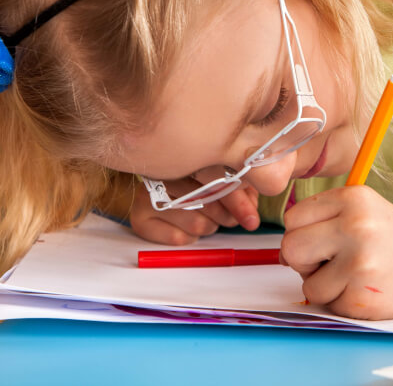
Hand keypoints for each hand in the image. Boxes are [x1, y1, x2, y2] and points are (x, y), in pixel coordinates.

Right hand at [129, 179, 259, 244]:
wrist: (159, 186)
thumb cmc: (199, 180)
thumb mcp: (226, 177)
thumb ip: (241, 190)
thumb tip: (251, 211)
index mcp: (186, 155)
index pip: (216, 178)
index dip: (237, 200)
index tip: (252, 218)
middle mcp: (163, 171)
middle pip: (207, 203)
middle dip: (226, 216)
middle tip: (231, 218)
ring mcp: (148, 194)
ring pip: (196, 223)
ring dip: (209, 226)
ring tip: (207, 217)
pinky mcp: (139, 218)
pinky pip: (178, 238)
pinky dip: (189, 237)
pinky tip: (186, 225)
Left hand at [281, 185, 392, 319]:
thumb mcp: (362, 208)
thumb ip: (321, 219)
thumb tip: (283, 251)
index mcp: (353, 198)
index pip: (293, 218)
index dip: (303, 231)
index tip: (323, 237)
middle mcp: (356, 227)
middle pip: (291, 248)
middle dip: (304, 259)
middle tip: (330, 259)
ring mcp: (361, 264)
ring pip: (307, 284)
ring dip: (324, 284)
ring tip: (354, 274)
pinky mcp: (364, 299)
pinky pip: (327, 304)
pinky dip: (341, 301)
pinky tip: (365, 288)